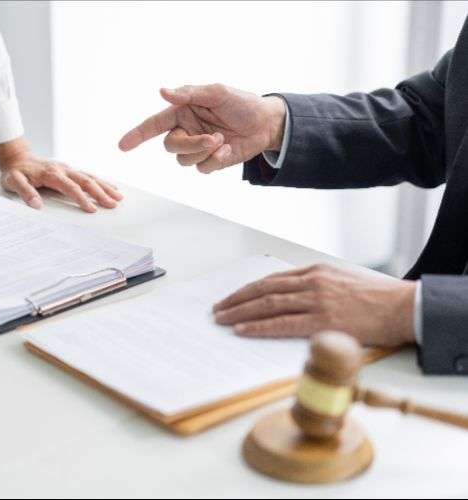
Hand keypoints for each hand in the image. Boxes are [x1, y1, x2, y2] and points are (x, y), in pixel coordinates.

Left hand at [0, 138, 122, 211]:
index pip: (70, 187)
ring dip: (105, 187)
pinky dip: (102, 181)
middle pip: (86, 181)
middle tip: (113, 204)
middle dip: (101, 193)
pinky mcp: (71, 170)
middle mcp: (63, 170)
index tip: (91, 210)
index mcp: (51, 174)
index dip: (81, 198)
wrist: (16, 156)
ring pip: (91, 177)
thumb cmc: (15, 171)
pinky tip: (111, 187)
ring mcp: (69, 169)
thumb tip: (36, 205)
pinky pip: (89, 175)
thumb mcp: (12, 181)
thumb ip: (25, 192)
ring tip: (119, 197)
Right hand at [118, 84, 285, 172]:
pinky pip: (202, 168)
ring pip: (184, 160)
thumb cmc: (241, 103)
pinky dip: (214, 160)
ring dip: (204, 151)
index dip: (137, 135)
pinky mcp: (210, 161)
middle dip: (190, 145)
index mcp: (182, 112)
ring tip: (223, 140)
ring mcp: (197, 147)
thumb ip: (189, 93)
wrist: (264, 124)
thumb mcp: (216, 93)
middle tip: (212, 138)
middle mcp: (186, 130)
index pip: (154, 125)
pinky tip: (227, 149)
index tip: (122, 146)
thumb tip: (162, 91)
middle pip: (170, 146)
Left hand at [213, 264, 416, 346]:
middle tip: (217, 309)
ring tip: (222, 320)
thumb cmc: (375, 295)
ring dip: (240, 312)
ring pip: (268, 304)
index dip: (249, 289)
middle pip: (264, 290)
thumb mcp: (342, 278)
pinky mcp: (322, 320)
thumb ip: (316, 285)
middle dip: (237, 300)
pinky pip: (283, 323)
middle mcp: (311, 282)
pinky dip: (260, 327)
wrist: (401, 306)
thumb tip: (292, 296)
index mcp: (315, 271)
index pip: (272, 280)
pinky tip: (242, 330)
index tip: (233, 297)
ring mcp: (316, 300)